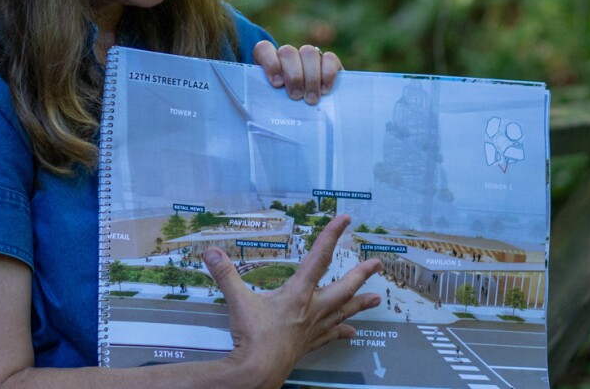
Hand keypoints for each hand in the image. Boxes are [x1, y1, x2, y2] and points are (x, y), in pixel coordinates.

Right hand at [203, 215, 380, 388]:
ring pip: (344, 312)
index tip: (345, 220)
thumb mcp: (237, 301)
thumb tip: (211, 252)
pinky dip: (342, 332)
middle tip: (378, 264)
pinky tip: (353, 333)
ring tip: (377, 299)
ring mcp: (314, 328)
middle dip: (361, 273)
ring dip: (361, 303)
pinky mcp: (310, 344)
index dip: (332, 236)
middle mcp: (312, 308)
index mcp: (298, 293)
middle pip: (344, 287)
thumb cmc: (252, 336)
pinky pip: (331, 336)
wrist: (258, 370)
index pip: (318, 257)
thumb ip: (225, 274)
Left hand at [253, 40, 341, 104]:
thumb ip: (263, 101)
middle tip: (295, 96)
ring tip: (311, 98)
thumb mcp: (271, 104)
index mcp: (268, 62)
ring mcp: (309, 56)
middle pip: (288, 52)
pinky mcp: (328, 62)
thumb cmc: (283, 108)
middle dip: (293, 75)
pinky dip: (327, 74)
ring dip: (310, 77)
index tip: (277, 84)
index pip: (264, 49)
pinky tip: (324, 90)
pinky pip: (330, 58)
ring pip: (309, 52)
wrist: (306, 115)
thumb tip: (252, 111)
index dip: (270, 63)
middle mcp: (288, 56)